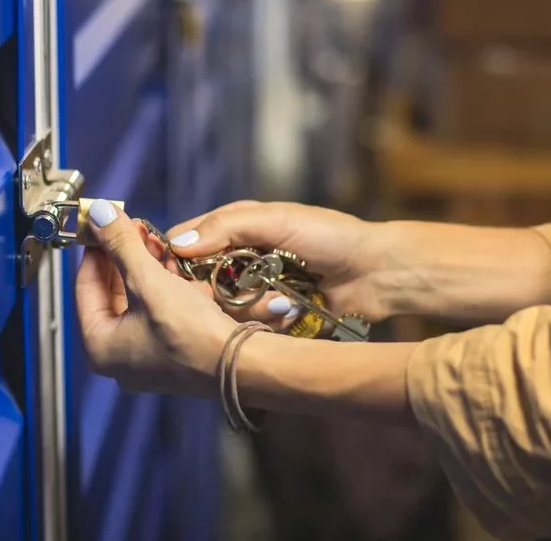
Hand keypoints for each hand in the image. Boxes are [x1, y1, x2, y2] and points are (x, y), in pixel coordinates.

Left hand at [75, 200, 235, 395]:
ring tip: (159, 242)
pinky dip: (165, 289)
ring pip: (138, 301)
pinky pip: (159, 313)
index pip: (84, 286)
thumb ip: (120, 244)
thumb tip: (97, 213)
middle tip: (137, 228)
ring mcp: (145, 359)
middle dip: (125, 257)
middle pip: (111, 293)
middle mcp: (117, 358)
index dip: (96, 249)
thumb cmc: (189, 330)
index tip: (106, 222)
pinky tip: (179, 269)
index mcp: (99, 346)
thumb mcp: (148, 280)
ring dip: (147, 268)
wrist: (241, 364)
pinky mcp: (172, 355)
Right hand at [165, 201, 391, 327]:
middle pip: (196, 283)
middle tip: (235, 293)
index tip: (177, 277)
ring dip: (247, 309)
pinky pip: (245, 328)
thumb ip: (227, 227)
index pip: (185, 242)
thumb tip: (177, 244)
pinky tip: (286, 316)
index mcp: (235, 227)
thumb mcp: (277, 221)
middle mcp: (237, 260)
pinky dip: (263, 324)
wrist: (376, 273)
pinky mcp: (267, 318)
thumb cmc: (329, 236)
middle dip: (214, 292)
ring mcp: (252, 291)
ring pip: (220, 310)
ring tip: (279, 302)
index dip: (174, 260)